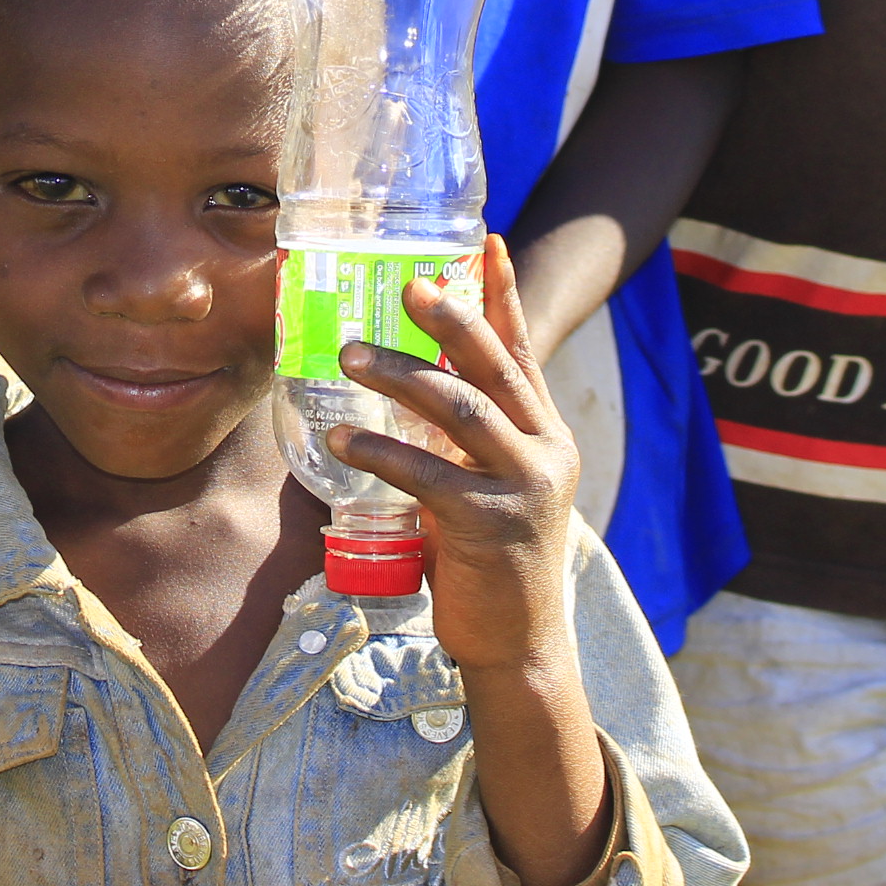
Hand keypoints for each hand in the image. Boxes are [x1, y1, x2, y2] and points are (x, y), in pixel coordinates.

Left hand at [328, 236, 586, 673]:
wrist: (519, 645)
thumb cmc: (490, 561)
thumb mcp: (488, 486)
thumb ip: (465, 441)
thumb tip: (406, 388)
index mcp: (545, 434)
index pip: (522, 351)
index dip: (502, 295)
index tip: (484, 239)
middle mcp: (544, 450)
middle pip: (494, 366)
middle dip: (450, 318)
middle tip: (407, 284)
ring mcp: (521, 486)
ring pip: (459, 408)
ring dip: (398, 375)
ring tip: (347, 355)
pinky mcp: (487, 524)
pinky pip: (425, 474)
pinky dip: (379, 453)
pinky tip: (340, 441)